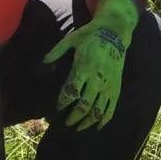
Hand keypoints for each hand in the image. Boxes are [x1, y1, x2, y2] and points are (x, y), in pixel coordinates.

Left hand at [43, 0, 139, 129]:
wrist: (115, 32)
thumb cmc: (91, 35)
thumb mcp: (71, 39)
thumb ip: (56, 51)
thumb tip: (43, 62)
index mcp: (85, 67)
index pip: (71, 91)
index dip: (63, 103)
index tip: (57, 108)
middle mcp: (97, 79)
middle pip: (84, 105)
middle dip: (74, 117)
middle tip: (66, 123)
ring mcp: (109, 85)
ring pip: (98, 110)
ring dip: (88, 121)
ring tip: (79, 127)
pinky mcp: (117, 87)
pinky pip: (112, 107)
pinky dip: (105, 119)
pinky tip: (98, 127)